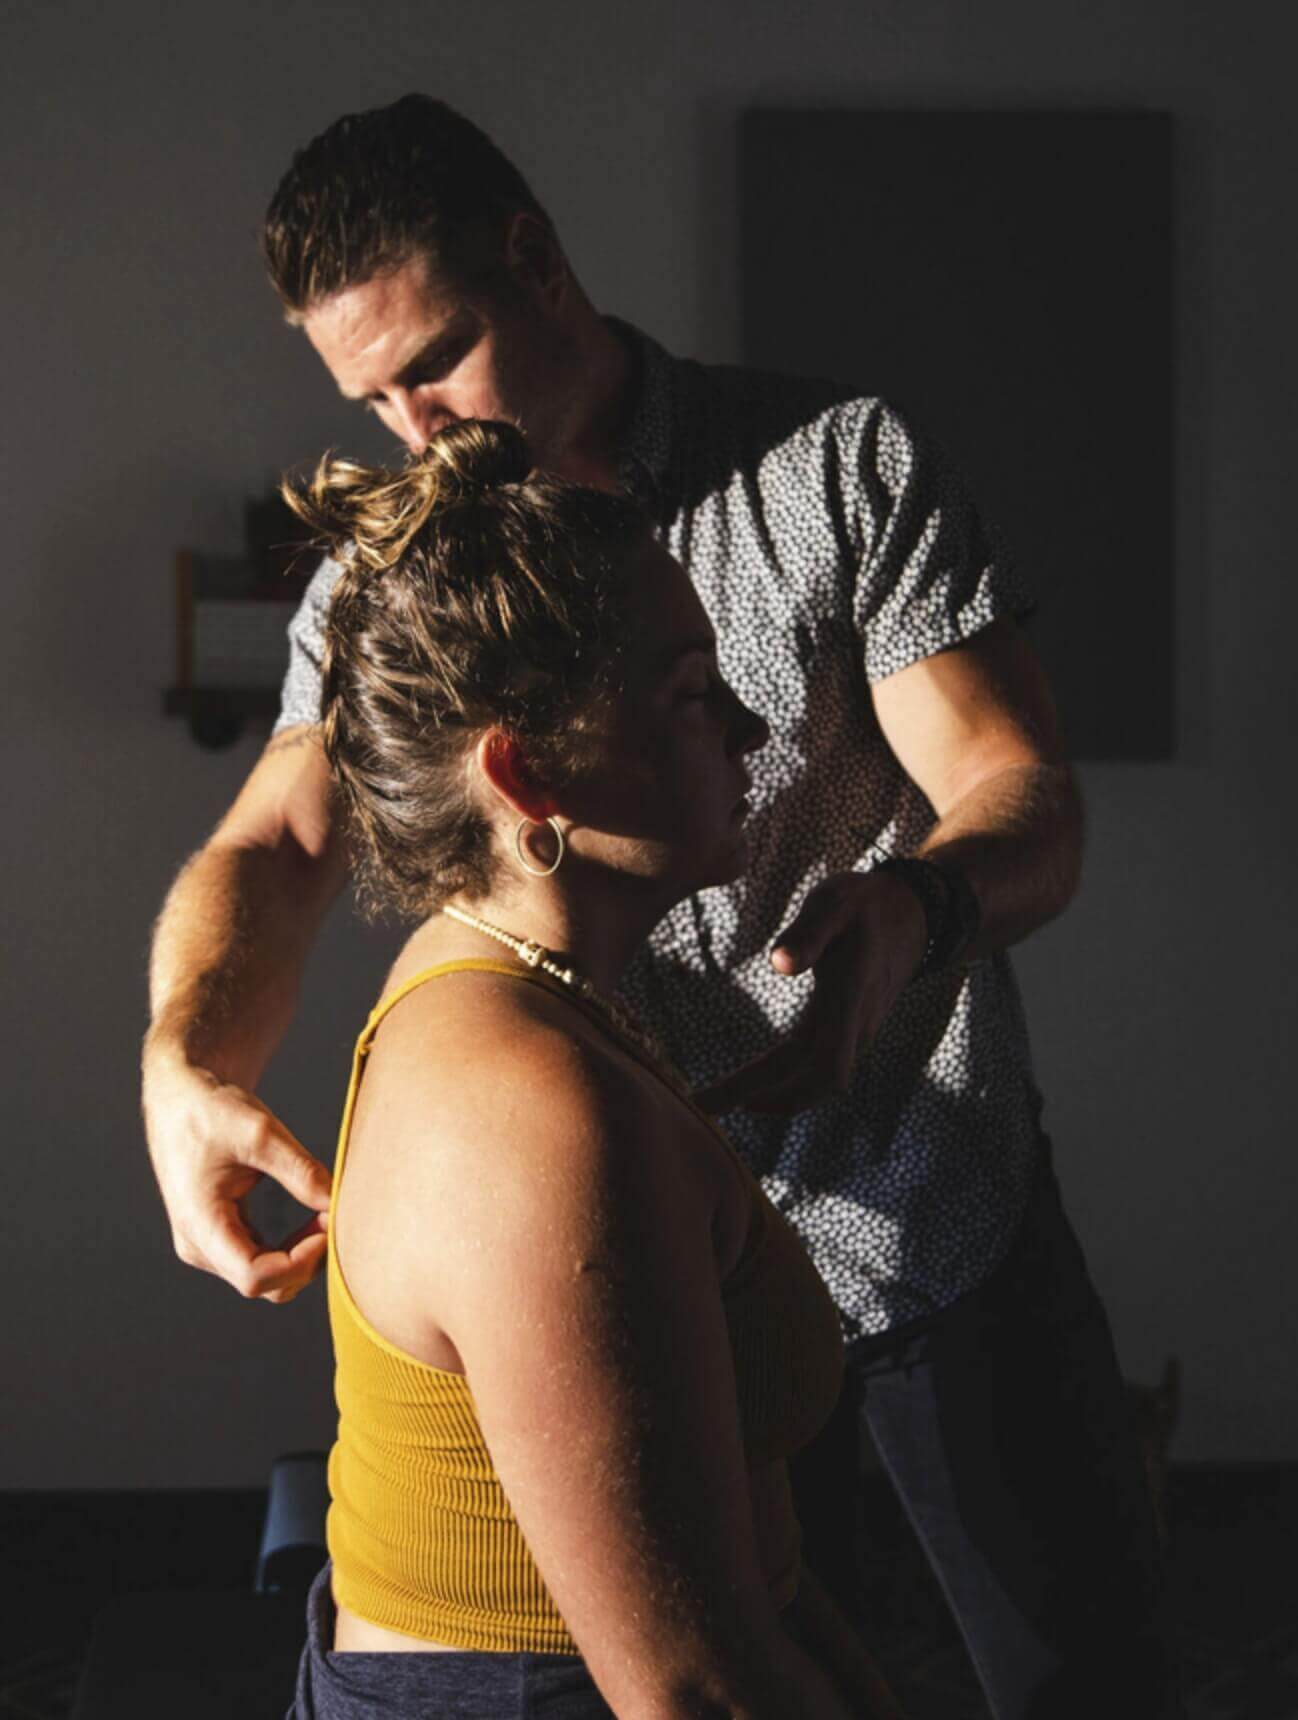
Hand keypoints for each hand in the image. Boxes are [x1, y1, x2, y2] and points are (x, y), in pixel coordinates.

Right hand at [142, 1046, 332, 1302]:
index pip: (254, 1277)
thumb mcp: (261, 1133)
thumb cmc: (212, 1111)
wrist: (182, 1097)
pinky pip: (260, 1261)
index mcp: (199, 1224)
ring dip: (301, 1257)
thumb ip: (301, 1171)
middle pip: (263, 1285)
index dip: (299, 1262)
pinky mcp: (219, 1236)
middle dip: (306, 1260)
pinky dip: (290, 1249)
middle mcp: (199, 1245)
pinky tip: (311, 1221)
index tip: (328, 1226)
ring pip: (264, 1279)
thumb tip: (338, 1202)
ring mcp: (207, 1245)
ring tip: (325, 1215)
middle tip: (333, 1217)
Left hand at [693, 870, 926, 1116]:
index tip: (729, 1101)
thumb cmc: (865, 904)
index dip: (773, 1087)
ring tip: (728, 1098)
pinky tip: (763, 1079)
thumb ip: (807, 933)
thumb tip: (777, 964)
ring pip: (820, 1082)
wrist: (913, 912)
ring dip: (776, 1095)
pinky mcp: (856, 1029)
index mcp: (849, 999)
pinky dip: (791, 1081)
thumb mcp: (833, 904)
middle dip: (761, 1098)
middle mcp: (859, 1026)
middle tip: (706, 1106)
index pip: (817, 1064)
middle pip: (813, 1084)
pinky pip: (824, 1069)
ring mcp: (861, 1031)